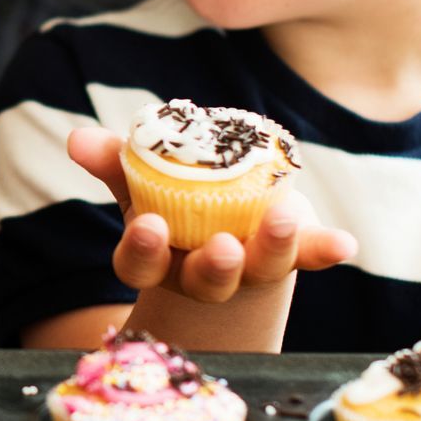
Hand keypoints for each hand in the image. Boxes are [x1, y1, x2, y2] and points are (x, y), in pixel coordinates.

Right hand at [67, 130, 354, 302]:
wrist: (227, 234)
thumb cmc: (172, 206)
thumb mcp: (138, 185)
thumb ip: (113, 162)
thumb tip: (75, 138)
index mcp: (160, 260)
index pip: (140, 266)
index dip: (143, 252)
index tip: (149, 226)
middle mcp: (205, 276)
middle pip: (206, 282)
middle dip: (215, 267)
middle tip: (222, 247)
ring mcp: (251, 268)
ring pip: (260, 268)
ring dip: (272, 247)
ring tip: (281, 220)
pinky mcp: (291, 254)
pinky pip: (309, 255)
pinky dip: (325, 249)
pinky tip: (345, 243)